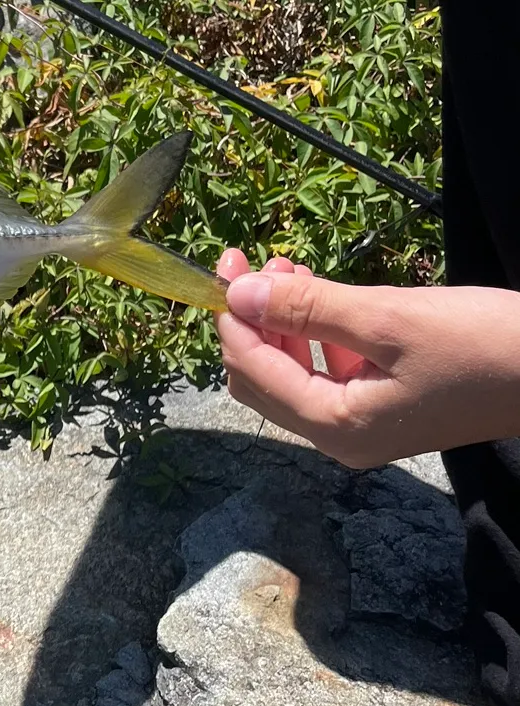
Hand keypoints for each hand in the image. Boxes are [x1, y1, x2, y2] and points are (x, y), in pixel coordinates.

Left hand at [215, 249, 519, 467]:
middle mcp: (339, 437)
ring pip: (295, 373)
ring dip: (281, 323)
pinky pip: (329, 371)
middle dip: (250, 323)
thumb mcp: (392, 318)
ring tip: (282, 268)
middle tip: (245, 264)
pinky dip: (315, 333)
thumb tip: (239, 296)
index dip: (232, 322)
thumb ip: (310, 309)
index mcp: (336, 426)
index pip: (254, 375)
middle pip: (264, 381)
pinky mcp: (385, 406)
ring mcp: (362, 426)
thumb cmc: (485, 344)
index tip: (223, 269)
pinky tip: (318, 294)